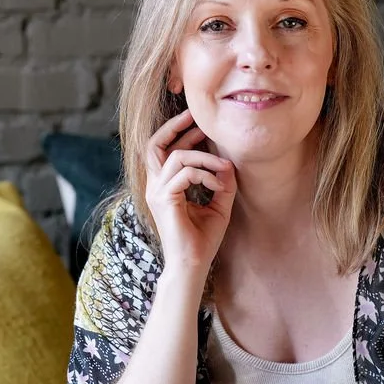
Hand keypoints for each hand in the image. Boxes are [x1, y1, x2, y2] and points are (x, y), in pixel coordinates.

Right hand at [144, 108, 235, 275]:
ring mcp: (156, 192)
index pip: (163, 150)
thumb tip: (228, 162)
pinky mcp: (164, 199)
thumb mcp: (218, 206)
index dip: (179, 133)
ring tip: (224, 167)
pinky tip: (219, 186)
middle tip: (196, 117)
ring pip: (175, 156)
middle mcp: (154, 186)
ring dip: (204, 157)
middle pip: (155, 144)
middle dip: (175, 127)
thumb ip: (221, 183)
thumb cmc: (202, 240)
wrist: (192, 265)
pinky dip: (205, 174)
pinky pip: (184, 173)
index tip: (199, 124)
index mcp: (163, 186)